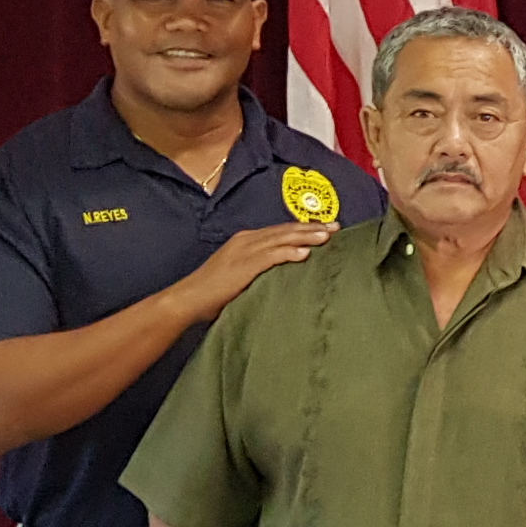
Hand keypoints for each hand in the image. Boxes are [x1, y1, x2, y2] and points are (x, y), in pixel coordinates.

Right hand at [177, 220, 337, 323]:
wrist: (188, 299)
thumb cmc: (213, 293)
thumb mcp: (240, 275)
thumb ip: (260, 270)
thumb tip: (284, 274)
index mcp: (246, 241)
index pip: (280, 231)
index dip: (304, 229)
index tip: (326, 229)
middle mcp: (246, 240)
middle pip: (285, 231)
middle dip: (312, 228)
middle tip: (336, 227)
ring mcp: (244, 251)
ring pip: (281, 239)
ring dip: (306, 237)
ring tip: (327, 237)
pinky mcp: (242, 266)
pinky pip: (270, 256)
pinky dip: (288, 253)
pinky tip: (305, 254)